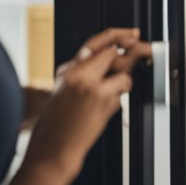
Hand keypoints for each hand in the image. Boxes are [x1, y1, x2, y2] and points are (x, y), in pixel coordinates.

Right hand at [24, 27, 151, 177]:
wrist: (52, 149)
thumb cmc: (55, 125)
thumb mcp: (61, 91)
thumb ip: (81, 73)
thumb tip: (107, 58)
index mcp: (67, 71)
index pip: (95, 43)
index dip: (118, 36)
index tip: (132, 35)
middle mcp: (78, 74)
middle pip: (112, 54)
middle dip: (126, 59)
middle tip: (132, 62)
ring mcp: (91, 86)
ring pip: (123, 75)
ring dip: (121, 86)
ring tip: (107, 98)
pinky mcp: (102, 100)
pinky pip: (121, 94)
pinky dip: (118, 101)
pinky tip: (102, 111)